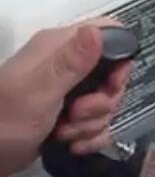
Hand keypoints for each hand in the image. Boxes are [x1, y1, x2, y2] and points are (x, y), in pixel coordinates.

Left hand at [0, 23, 130, 176]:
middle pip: (112, 74)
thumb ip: (71, 63)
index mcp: (59, 46)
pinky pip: (94, 124)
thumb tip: (98, 29)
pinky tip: (72, 147)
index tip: (112, 86)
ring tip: (65, 134)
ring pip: (104, 103)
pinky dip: (88, 138)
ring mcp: (65, 92)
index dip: (120, 59)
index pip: (110, 33)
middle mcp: (66, 64)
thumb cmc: (5, 121)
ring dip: (92, 124)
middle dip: (103, 102)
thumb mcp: (38, 92)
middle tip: (77, 115)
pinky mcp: (64, 117)